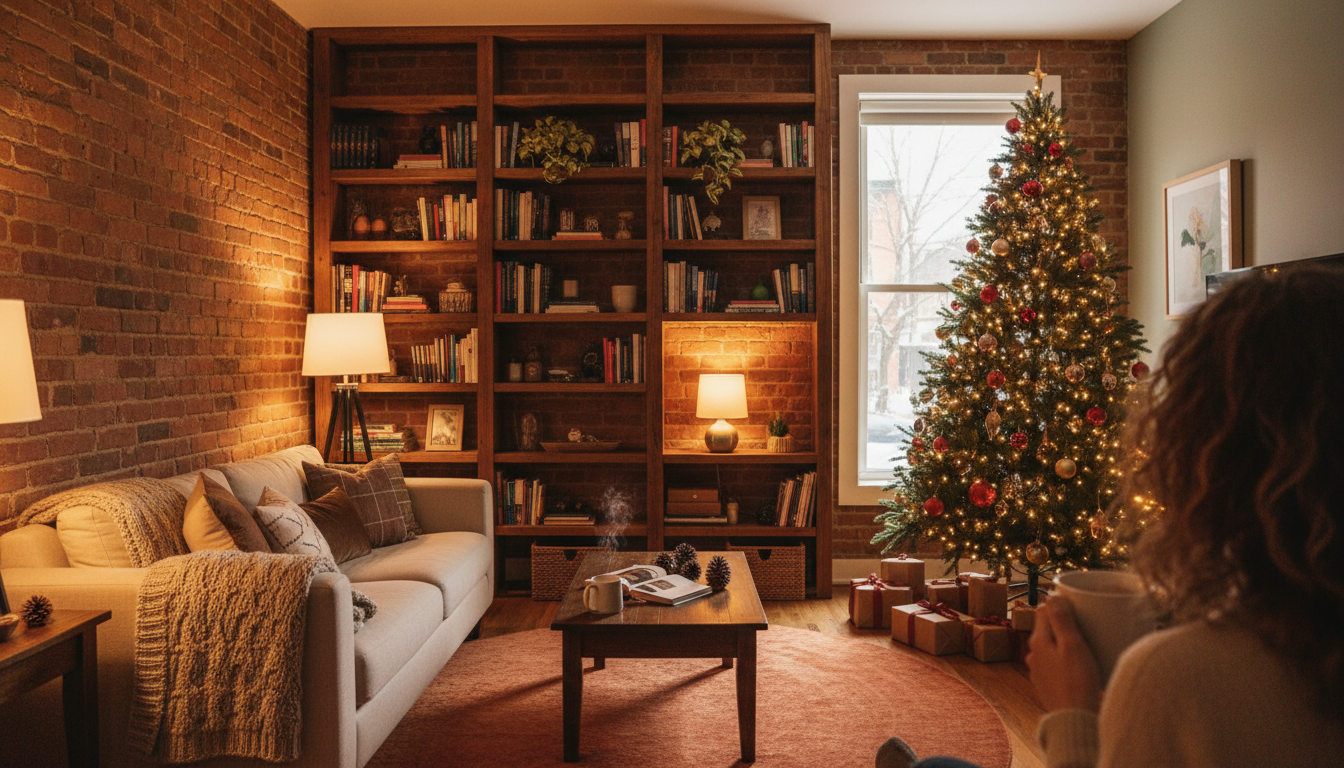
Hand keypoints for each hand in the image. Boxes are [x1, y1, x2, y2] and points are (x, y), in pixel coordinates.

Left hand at [1026, 597, 1102, 712]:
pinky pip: (1056, 666)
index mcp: (1038, 642)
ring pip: (1051, 649)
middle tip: (1085, 623)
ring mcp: (1039, 672)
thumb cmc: (1077, 681)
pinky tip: (1080, 666)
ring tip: (1085, 644)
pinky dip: (1065, 661)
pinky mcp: (1048, 686)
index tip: (1076, 605)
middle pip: (1047, 630)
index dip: (1059, 605)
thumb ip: (1061, 620)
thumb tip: (1051, 596)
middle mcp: (1034, 655)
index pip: (1044, 611)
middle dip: (1062, 624)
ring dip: (1064, 644)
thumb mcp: (1072, 645)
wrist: (1075, 720)